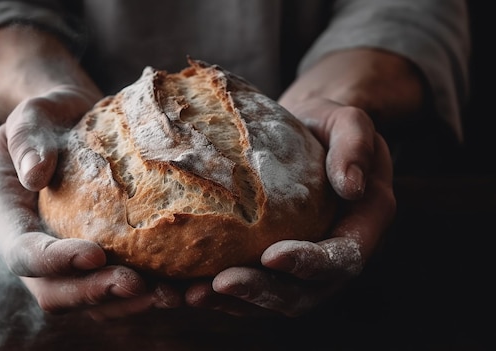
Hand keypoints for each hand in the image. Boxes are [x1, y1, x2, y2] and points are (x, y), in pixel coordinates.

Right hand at [0, 87, 180, 319]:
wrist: (68, 123)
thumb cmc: (49, 116)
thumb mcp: (31, 115)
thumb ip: (26, 139)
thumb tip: (34, 174)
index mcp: (5, 217)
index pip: (22, 252)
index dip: (55, 261)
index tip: (96, 253)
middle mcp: (30, 249)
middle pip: (53, 293)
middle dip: (95, 294)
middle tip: (139, 285)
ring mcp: (61, 262)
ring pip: (86, 302)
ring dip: (125, 305)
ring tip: (167, 296)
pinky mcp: (91, 261)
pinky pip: (112, 290)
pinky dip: (141, 295)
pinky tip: (177, 288)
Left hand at [185, 98, 395, 316]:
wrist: (306, 132)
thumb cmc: (328, 126)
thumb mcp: (350, 122)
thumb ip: (356, 146)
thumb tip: (352, 186)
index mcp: (361, 228)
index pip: (342, 258)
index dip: (309, 263)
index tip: (271, 255)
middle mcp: (333, 259)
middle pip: (302, 294)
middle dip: (261, 293)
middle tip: (220, 284)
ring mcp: (301, 268)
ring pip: (270, 300)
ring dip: (232, 302)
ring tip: (191, 295)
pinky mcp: (270, 264)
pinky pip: (248, 288)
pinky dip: (218, 293)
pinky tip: (183, 288)